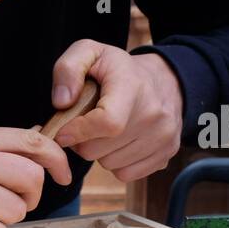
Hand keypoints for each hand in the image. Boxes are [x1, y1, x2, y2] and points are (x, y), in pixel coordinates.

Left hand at [49, 40, 183, 182]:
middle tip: (85, 125)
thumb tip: (61, 103)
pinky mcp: (167, 153)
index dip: (78, 132)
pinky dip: (116, 163)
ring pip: (110, 164)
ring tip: (105, 131)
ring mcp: (164, 136)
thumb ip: (68, 69)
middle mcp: (154, 114)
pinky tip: (119, 143)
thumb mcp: (90, 53)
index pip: (106, 123)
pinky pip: (126, 174)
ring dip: (99, 152)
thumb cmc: (119, 70)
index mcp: (133, 87)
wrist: (166, 79)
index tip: (63, 132)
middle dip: (82, 141)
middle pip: (99, 149)